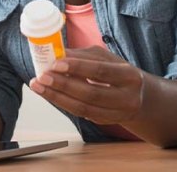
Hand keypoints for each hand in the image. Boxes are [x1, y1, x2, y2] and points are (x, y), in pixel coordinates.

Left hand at [28, 47, 145, 124]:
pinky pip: (80, 114)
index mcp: (130, 76)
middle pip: (91, 93)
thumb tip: (58, 53)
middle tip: (42, 76)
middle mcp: (127, 98)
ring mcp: (117, 114)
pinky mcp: (105, 122)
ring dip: (57, 97)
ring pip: (83, 108)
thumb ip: (83, 56)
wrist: (137, 97)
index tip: (55, 63)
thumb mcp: (106, 59)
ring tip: (39, 86)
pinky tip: (50, 94)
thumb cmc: (118, 72)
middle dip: (63, 84)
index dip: (77, 67)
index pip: (101, 71)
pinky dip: (63, 103)